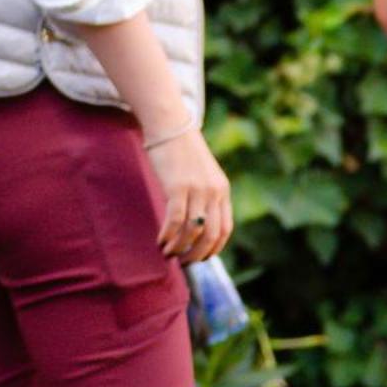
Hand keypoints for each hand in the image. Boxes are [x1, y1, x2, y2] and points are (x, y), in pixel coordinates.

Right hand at [146, 128, 231, 263]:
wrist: (170, 124)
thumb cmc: (182, 151)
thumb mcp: (202, 174)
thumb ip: (205, 196)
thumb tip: (198, 222)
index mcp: (223, 191)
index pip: (226, 229)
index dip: (215, 248)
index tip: (202, 258)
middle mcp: (214, 192)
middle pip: (212, 234)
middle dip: (198, 254)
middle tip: (184, 262)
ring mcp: (197, 190)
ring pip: (192, 230)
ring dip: (180, 247)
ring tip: (169, 253)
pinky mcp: (178, 187)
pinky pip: (176, 220)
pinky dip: (169, 235)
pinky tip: (161, 241)